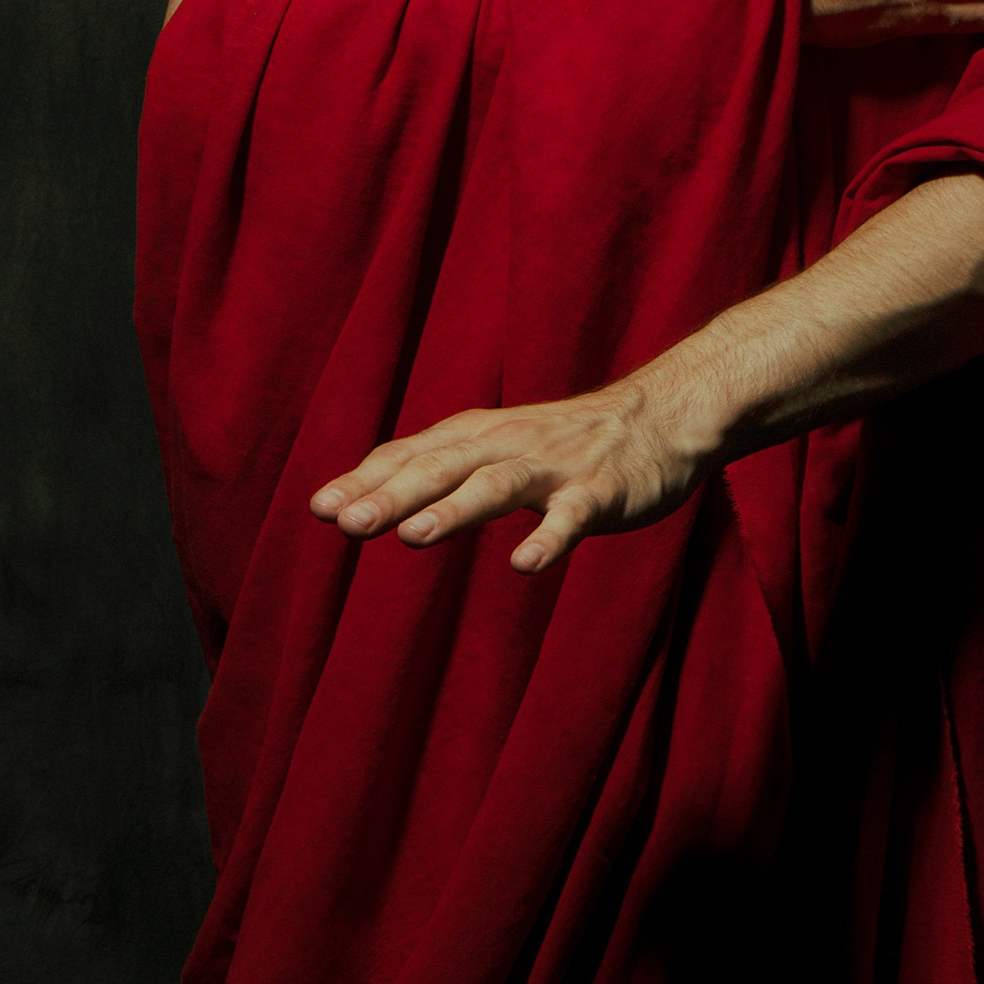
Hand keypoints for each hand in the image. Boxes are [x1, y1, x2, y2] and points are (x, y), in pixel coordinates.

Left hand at [309, 371, 712, 571]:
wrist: (661, 418)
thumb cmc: (567, 442)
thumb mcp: (497, 446)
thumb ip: (439, 469)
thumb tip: (366, 497)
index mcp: (479, 436)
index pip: (412, 455)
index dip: (368, 480)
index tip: (321, 509)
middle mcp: (508, 445)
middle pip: (442, 468)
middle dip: (392, 494)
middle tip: (346, 523)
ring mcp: (555, 467)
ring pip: (497, 485)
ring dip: (455, 508)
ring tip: (414, 535)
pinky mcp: (599, 491)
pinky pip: (571, 517)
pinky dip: (548, 538)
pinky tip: (524, 564)